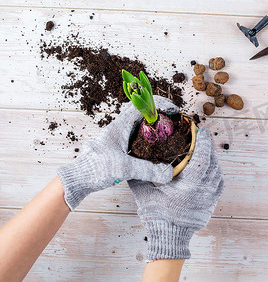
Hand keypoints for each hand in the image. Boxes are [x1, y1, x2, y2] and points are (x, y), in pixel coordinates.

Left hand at [58, 96, 178, 210]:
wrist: (79, 178)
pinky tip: (154, 144)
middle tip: (172, 117)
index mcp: (119, 126)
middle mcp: (119, 128)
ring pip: (138, 122)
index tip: (173, 110)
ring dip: (152, 121)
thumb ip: (147, 170)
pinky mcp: (118, 146)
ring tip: (166, 128)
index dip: (159, 104)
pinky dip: (148, 134)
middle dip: (158, 110)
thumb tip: (168, 173)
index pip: (142, 106)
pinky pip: (136, 134)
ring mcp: (118, 136)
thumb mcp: (124, 168)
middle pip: (141, 110)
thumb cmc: (96, 168)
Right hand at [128, 128, 223, 260]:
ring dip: (212, 159)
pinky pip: (219, 183)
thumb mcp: (144, 192)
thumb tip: (133, 155)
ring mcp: (210, 198)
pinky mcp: (212, 204)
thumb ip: (139, 172)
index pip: (202, 158)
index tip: (201, 131)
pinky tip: (209, 167)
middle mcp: (203, 191)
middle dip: (208, 147)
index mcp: (189, 186)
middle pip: (212, 163)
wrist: (169, 239)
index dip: (203, 142)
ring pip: (217, 172)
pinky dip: (215, 173)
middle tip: (202, 136)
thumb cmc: (156, 216)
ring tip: (204, 149)